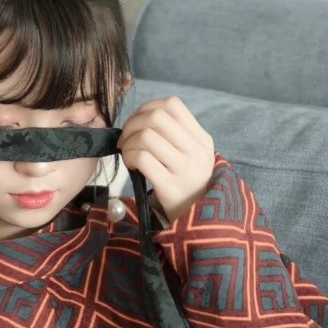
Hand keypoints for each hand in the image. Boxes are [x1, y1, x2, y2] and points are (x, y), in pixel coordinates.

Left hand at [118, 97, 215, 221]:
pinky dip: (129, 157)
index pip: (172, 105)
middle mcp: (196, 151)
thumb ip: (175, 136)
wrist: (199, 222)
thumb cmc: (187, 186)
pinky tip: (131, 166)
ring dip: (128, 143)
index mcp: (201, 139)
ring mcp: (185, 168)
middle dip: (132, 124)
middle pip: (157, 117)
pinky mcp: (170, 186)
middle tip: (125, 140)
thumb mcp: (192, 157)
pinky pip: (141, 158)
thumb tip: (141, 118)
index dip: (147, 108)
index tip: (136, 123)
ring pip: (146, 135)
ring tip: (128, 154)